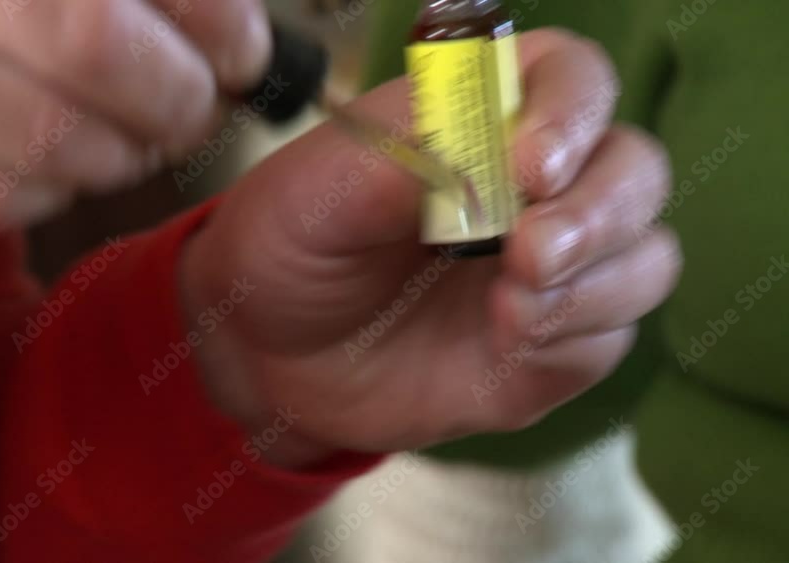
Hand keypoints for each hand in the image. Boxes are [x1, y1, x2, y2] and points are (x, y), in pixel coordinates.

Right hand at [0, 0, 270, 223]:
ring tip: (125, 143)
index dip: (211, 19)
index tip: (244, 52)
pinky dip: (40, 192)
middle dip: (172, 95)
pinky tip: (53, 170)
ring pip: (42, 137)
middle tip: (192, 109)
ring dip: (114, 155)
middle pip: (90, 46)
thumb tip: (228, 32)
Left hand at [181, 29, 681, 466]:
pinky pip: (610, 337)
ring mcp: (552, 268)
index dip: (572, 113)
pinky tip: (506, 342)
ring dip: (595, 284)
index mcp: (482, 120)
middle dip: (599, 211)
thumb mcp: (323, 189)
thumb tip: (504, 156)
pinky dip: (574, 339)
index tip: (529, 169)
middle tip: (528, 253)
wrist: (270, 353)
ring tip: (507, 310)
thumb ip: (412, 158)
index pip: (573, 80)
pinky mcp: (552, 343)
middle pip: (634, 169)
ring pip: (645, 257)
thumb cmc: (290, 245)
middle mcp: (534, 188)